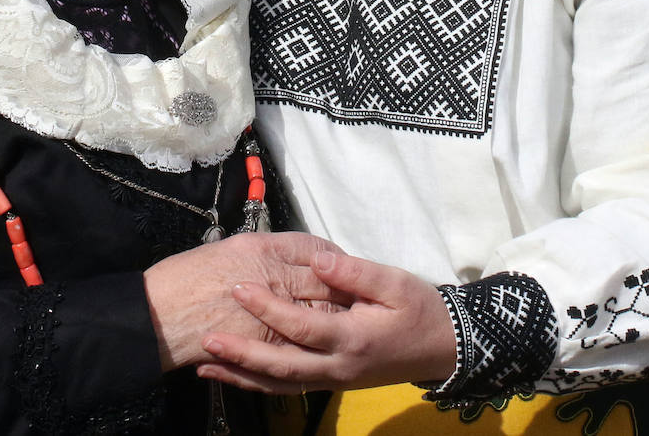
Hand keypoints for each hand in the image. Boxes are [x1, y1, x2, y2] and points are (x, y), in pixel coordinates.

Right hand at [143, 231, 348, 370]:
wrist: (159, 315)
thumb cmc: (186, 277)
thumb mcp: (231, 247)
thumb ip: (269, 250)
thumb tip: (300, 256)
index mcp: (263, 250)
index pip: (316, 251)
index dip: (332, 259)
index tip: (339, 263)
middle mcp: (272, 279)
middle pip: (325, 282)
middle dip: (344, 289)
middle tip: (358, 292)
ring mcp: (271, 316)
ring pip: (318, 316)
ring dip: (334, 318)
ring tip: (346, 320)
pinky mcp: (266, 347)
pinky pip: (300, 346)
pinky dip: (314, 345)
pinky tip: (318, 346)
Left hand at [196, 249, 457, 393]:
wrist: (443, 347)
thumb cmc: (419, 309)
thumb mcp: (395, 283)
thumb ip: (355, 273)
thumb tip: (317, 261)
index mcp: (353, 339)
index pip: (302, 326)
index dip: (269, 308)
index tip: (239, 288)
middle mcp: (339, 367)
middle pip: (282, 367)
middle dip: (242, 355)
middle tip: (207, 339)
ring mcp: (334, 380)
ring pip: (281, 385)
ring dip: (243, 376)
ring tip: (205, 365)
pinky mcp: (332, 382)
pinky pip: (289, 388)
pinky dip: (259, 383)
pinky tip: (236, 375)